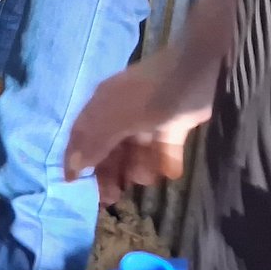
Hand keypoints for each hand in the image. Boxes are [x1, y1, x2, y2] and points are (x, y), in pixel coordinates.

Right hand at [64, 52, 210, 202]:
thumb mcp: (118, 118)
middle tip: (112, 198)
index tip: (74, 185)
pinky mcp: (172, 122)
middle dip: (108, 172)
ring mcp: (147, 118)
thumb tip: (73, 167)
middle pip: (108, 147)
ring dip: (138, 167)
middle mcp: (119, 113)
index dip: (76, 159)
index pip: (81, 136)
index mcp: (101, 107)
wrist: (197, 71)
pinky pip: (162, 146)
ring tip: (147, 179)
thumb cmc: (150, 94)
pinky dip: (164, 160)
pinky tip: (170, 172)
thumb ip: (96, 142)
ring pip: (135, 150)